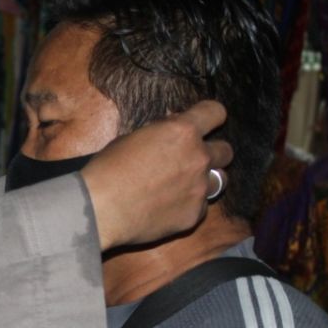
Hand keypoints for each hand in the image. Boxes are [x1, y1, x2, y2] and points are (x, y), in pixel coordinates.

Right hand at [80, 101, 232, 250]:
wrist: (101, 207)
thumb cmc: (108, 168)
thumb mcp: (131, 138)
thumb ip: (160, 133)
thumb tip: (170, 130)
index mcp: (182, 132)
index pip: (215, 112)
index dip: (210, 116)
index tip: (204, 122)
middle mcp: (199, 158)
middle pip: (226, 150)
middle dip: (212, 152)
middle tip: (191, 159)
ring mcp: (200, 189)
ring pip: (220, 180)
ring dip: (205, 180)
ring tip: (183, 186)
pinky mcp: (195, 215)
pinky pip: (201, 206)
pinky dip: (189, 205)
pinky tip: (167, 208)